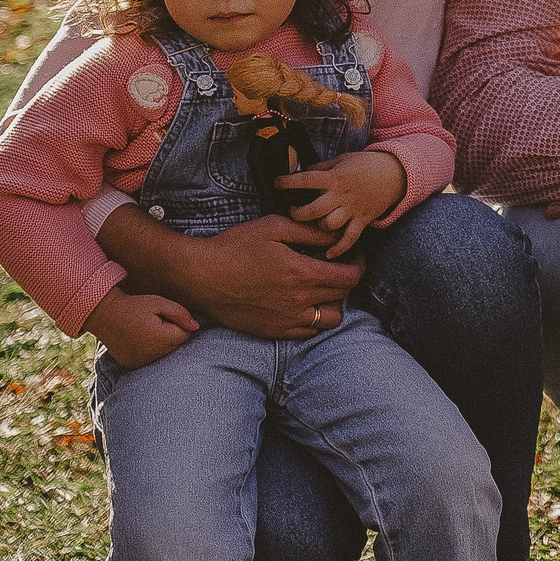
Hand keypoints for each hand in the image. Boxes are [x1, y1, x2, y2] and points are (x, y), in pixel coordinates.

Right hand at [83, 288, 196, 370]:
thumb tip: (196, 327)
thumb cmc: (133, 306)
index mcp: (161, 338)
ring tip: (143, 330)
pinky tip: (137, 339)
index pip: (184, 335)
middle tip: (152, 322)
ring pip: (163, 353)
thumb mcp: (158, 303)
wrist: (104, 314)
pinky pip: (149, 359)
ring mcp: (142, 361)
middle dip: (169, 334)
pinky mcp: (132, 364)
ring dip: (159, 343)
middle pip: (175, 345)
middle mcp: (153, 354)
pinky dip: (147, 351)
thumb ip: (180, 314)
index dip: (176, 323)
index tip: (162, 316)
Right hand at [102, 208, 364, 338]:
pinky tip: (302, 304)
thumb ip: (311, 233)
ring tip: (321, 289)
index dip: (358, 265)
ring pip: (330, 320)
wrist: (201, 275)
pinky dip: (312, 319)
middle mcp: (299, 301)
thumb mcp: (275, 228)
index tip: (354, 257)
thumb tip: (337, 235)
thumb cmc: (235, 246)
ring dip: (332, 304)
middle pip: (342, 296)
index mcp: (303, 274)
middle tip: (337, 268)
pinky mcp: (272, 331)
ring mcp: (286, 320)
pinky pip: (307, 332)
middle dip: (346, 280)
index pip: (350, 277)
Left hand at [276, 150, 407, 258]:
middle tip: (292, 210)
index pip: (306, 179)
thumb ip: (321, 168)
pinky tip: (328, 254)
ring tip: (312, 224)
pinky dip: (340, 248)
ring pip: (330, 224)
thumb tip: (301, 172)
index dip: (288, 182)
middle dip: (298, 213)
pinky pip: (350, 238)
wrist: (395, 173)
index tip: (277, 183)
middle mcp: (341, 195)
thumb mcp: (341, 159)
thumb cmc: (365, 164)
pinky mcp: (362, 220)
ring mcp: (352, 209)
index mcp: (334, 177)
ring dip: (318, 227)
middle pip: (314, 209)